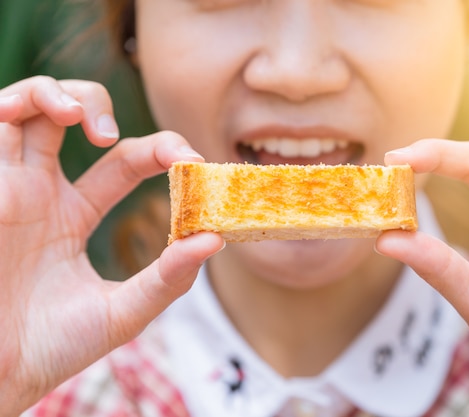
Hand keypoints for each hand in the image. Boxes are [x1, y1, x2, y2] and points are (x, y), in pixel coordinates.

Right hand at [0, 77, 224, 414]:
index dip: (159, 151)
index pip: (122, 162)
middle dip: (102, 106)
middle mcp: (39, 191)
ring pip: (27, 107)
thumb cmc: (50, 349)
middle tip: (127, 137)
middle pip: (71, 119)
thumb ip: (167, 279)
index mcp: (72, 215)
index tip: (192, 159)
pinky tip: (49, 113)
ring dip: (58, 93)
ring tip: (81, 117)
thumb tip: (216, 240)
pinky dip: (17, 102)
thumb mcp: (122, 312)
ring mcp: (7, 184)